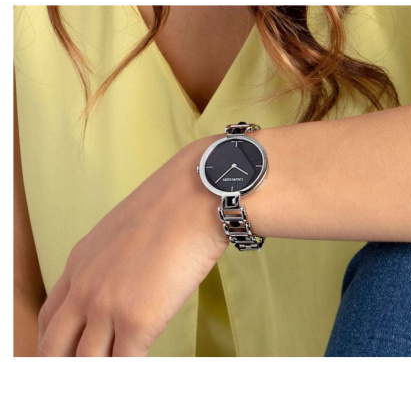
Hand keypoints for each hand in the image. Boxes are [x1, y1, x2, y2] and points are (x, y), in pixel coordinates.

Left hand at [37, 135, 227, 356]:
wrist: (196, 195)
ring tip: (113, 378)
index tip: (67, 356)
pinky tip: (143, 377)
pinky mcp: (138, 320)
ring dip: (100, 375)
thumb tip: (130, 284)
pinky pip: (125, 366)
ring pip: (88, 364)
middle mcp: (84, 288)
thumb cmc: (171, 206)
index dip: (55, 344)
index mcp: (79, 263)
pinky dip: (130, 376)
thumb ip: (115, 262)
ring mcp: (107, 306)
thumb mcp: (125, 230)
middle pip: (55, 348)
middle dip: (64, 369)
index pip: (50, 318)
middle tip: (78, 380)